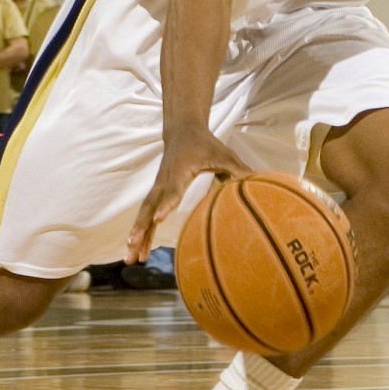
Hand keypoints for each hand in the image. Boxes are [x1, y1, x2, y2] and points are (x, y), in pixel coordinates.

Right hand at [126, 129, 246, 262]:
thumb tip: (258, 183)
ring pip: (144, 214)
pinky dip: (142, 232)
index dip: (166, 205)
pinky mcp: (157, 193)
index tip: (159, 219)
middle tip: (133, 246)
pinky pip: (146, 215)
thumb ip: (239, 170)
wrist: (182, 131)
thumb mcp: (224, 154)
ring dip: (137, 235)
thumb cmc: (205, 144)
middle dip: (141, 228)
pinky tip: (138, 251)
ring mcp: (158, 188)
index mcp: (179, 172)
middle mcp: (163, 182)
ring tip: (130, 259)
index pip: (172, 191)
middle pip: (150, 208)